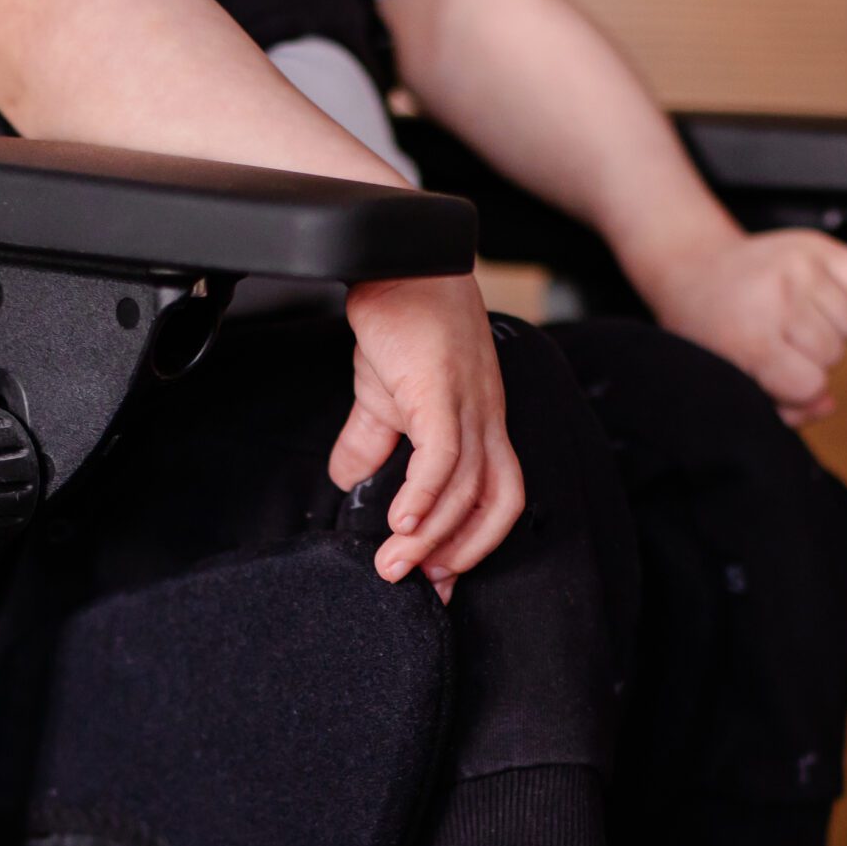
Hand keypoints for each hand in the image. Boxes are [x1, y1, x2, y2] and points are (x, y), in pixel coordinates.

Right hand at [329, 276, 526, 598]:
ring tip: (392, 564)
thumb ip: (371, 440)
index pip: (498, 495)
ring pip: (467, 489)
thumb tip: (346, 481)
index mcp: (482, 422)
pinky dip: (424, 497)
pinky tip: (399, 522)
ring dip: (430, 536)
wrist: (394, 259)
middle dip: (462, 553)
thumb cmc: (399, 320)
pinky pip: (443, 457)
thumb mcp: (381, 393)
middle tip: (421, 586)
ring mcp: (470, 403)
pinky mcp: (441, 390)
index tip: (438, 580)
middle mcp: (487, 418)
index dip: (474, 542)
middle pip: (500, 503)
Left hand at [643, 225, 846, 425]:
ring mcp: (800, 265)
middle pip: (834, 354)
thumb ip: (782, 405)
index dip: (799, 389)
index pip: (810, 384)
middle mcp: (777, 297)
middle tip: (783, 340)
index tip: (777, 374)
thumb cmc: (715, 332)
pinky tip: (824, 299)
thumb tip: (828, 403)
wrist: (698, 267)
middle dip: (814, 357)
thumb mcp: (733, 377)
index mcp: (749, 338)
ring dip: (835, 329)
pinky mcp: (819, 244)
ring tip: (800, 317)